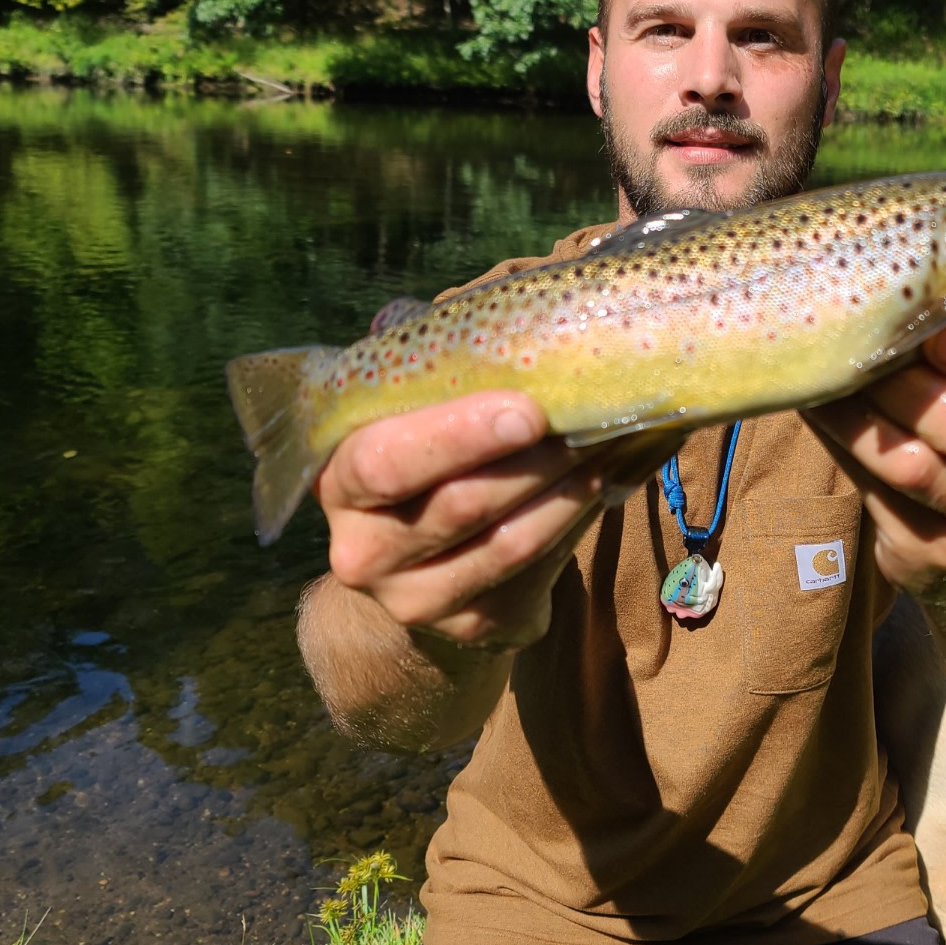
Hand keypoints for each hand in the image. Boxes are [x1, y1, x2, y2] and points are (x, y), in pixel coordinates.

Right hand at [317, 392, 641, 651]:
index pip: (383, 463)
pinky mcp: (476, 627)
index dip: (456, 436)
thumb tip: (508, 317)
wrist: (420, 564)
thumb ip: (435, 374)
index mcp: (338, 482)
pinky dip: (579, 523)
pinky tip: (603, 485)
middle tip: (586, 424)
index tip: (527, 409)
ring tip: (607, 447)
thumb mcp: (407, 415)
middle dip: (531, 462)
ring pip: (509, 546)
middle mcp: (364, 553)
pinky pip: (540, 573)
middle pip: (458, 506)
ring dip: (569, 492)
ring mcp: (418, 601)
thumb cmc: (423, 460)